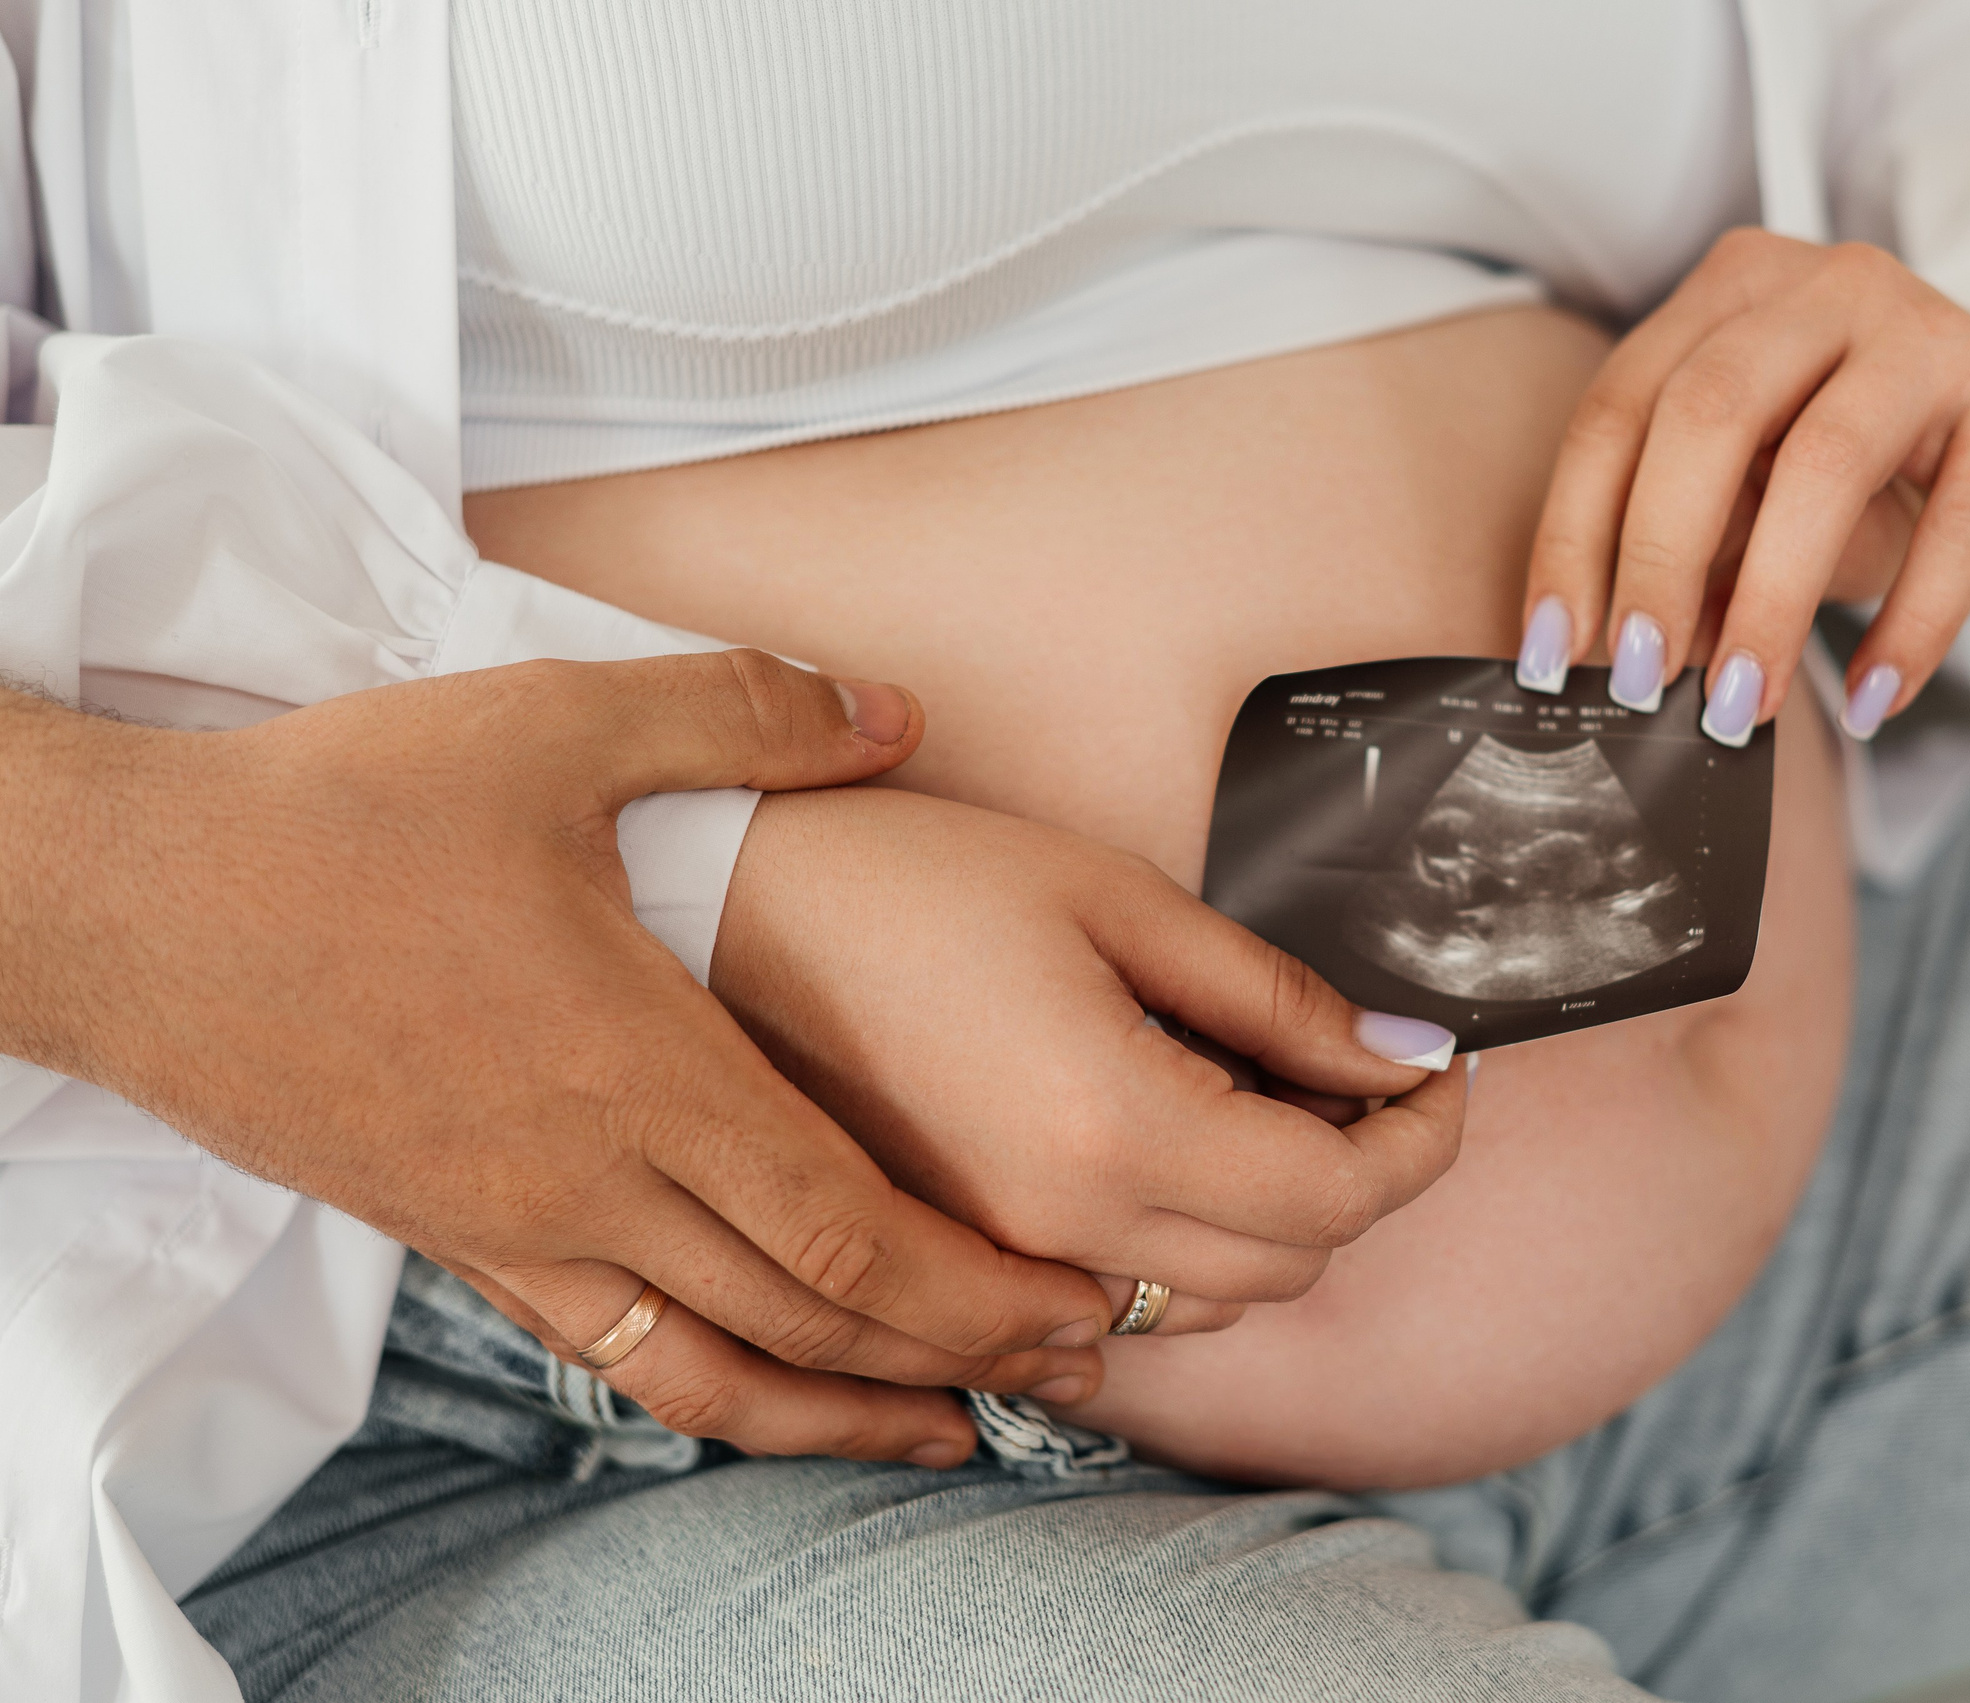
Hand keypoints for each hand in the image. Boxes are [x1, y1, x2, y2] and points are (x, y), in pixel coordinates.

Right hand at [0, 654, 1111, 1466]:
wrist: (128, 910)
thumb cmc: (338, 814)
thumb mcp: (551, 724)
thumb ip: (742, 715)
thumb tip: (897, 714)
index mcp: (642, 1071)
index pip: (845, 1227)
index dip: (972, 1284)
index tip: (1071, 1298)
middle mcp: (589, 1181)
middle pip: (808, 1316)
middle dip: (953, 1357)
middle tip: (1068, 1371)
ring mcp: (514, 1228)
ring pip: (710, 1367)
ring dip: (841, 1410)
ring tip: (944, 1432)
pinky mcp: (452, 1236)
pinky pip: (607, 1348)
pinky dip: (708, 1384)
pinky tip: (756, 1382)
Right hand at [711, 785, 1471, 1336]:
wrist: (716, 910)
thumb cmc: (913, 876)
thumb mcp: (1117, 898)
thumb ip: (1272, 995)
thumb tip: (1399, 1053)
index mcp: (1111, 1129)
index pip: (1338, 1199)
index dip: (1422, 1138)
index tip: (1437, 1068)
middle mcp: (1057, 1231)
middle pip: (1287, 1267)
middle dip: (1359, 1174)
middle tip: (1357, 1066)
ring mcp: (995, 1265)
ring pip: (1201, 1307)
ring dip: (1267, 1220)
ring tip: (1257, 1098)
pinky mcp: (951, 1264)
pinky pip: (1107, 1311)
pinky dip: (1171, 1253)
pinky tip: (1160, 1147)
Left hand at [1517, 228, 1969, 741]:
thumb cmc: (1875, 471)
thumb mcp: (1762, 498)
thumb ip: (1695, 549)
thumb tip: (1618, 660)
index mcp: (1730, 294)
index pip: (1618, 411)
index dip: (1573, 536)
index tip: (1551, 652)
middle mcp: (1823, 286)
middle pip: (1705, 413)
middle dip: (1657, 560)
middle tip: (1638, 679)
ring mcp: (1931, 328)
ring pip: (1824, 460)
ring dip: (1768, 602)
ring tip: (1738, 706)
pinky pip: (1959, 522)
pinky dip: (1909, 626)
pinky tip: (1871, 699)